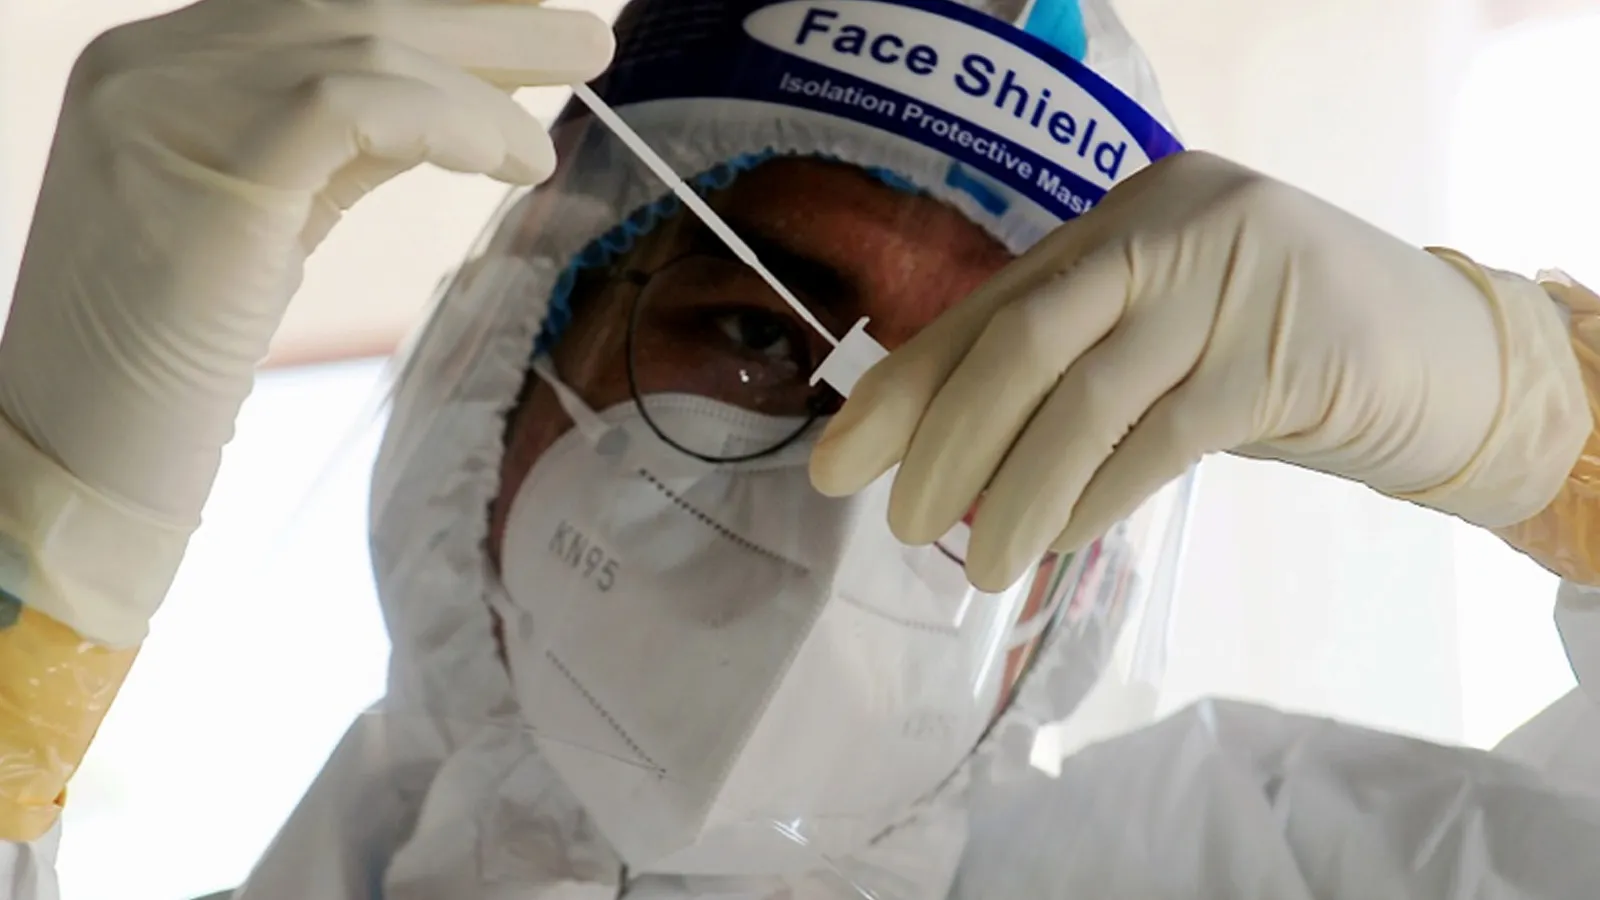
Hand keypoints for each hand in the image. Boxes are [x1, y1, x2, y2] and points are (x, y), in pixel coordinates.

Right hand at [0, 0, 611, 642]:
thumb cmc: (164, 369)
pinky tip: (515, 156)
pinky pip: (353, 104)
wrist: (71, 463)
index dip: (440, 16)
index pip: (322, 6)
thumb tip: (455, 107)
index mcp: (159, 66)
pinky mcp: (203, 169)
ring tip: (571, 100)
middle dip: (483, 16)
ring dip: (491, 68)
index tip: (525, 37)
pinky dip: (455, 121)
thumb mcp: (260, 220)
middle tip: (586, 33)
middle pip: (349, 2)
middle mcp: (151, 63)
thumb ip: (335, 150)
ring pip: (364, 39)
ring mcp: (162, 105)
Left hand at [810, 151, 1587, 590]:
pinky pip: (1161, 437)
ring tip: (977, 564)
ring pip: (1086, 397)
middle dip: (943, 440)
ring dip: (1017, 493)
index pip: (985, 307)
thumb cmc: (1272, 349)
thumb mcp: (1161, 333)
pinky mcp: (1281, 353)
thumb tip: (950, 458)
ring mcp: (1227, 283)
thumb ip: (1070, 365)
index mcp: (1118, 217)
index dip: (902, 389)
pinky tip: (1061, 541)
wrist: (1441, 353)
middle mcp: (1164, 227)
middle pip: (1021, 338)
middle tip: (901, 524)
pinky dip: (1098, 496)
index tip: (837, 463)